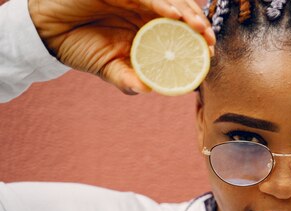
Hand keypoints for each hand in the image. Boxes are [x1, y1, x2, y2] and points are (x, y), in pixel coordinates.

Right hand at [27, 0, 215, 93]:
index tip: (210, 53)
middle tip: (209, 41)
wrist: (48, 32)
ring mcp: (136, 0)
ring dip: (187, 13)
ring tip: (198, 28)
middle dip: (199, 26)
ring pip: (170, 1)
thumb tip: (145, 90)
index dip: (198, 40)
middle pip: (183, 13)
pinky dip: (161, 3)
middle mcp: (147, 13)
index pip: (182, 32)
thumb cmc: (81, 48)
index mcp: (149, 30)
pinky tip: (172, 15)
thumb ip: (127, 79)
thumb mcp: (108, 68)